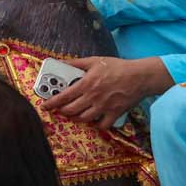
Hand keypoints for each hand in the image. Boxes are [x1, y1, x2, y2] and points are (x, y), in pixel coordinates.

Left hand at [48, 55, 170, 126]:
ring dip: (76, 118)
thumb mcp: (94, 61)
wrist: (140, 76)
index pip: (63, 96)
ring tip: (74, 114)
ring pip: (84, 119)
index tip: (45, 106)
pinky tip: (94, 120)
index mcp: (86, 84)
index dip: (51, 103)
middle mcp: (93, 97)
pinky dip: (97, 125)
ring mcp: (103, 107)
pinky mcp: (114, 113)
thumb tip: (60, 62)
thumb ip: (76, 63)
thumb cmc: (117, 67)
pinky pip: (102, 125)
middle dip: (62, 111)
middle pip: (71, 110)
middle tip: (60, 109)